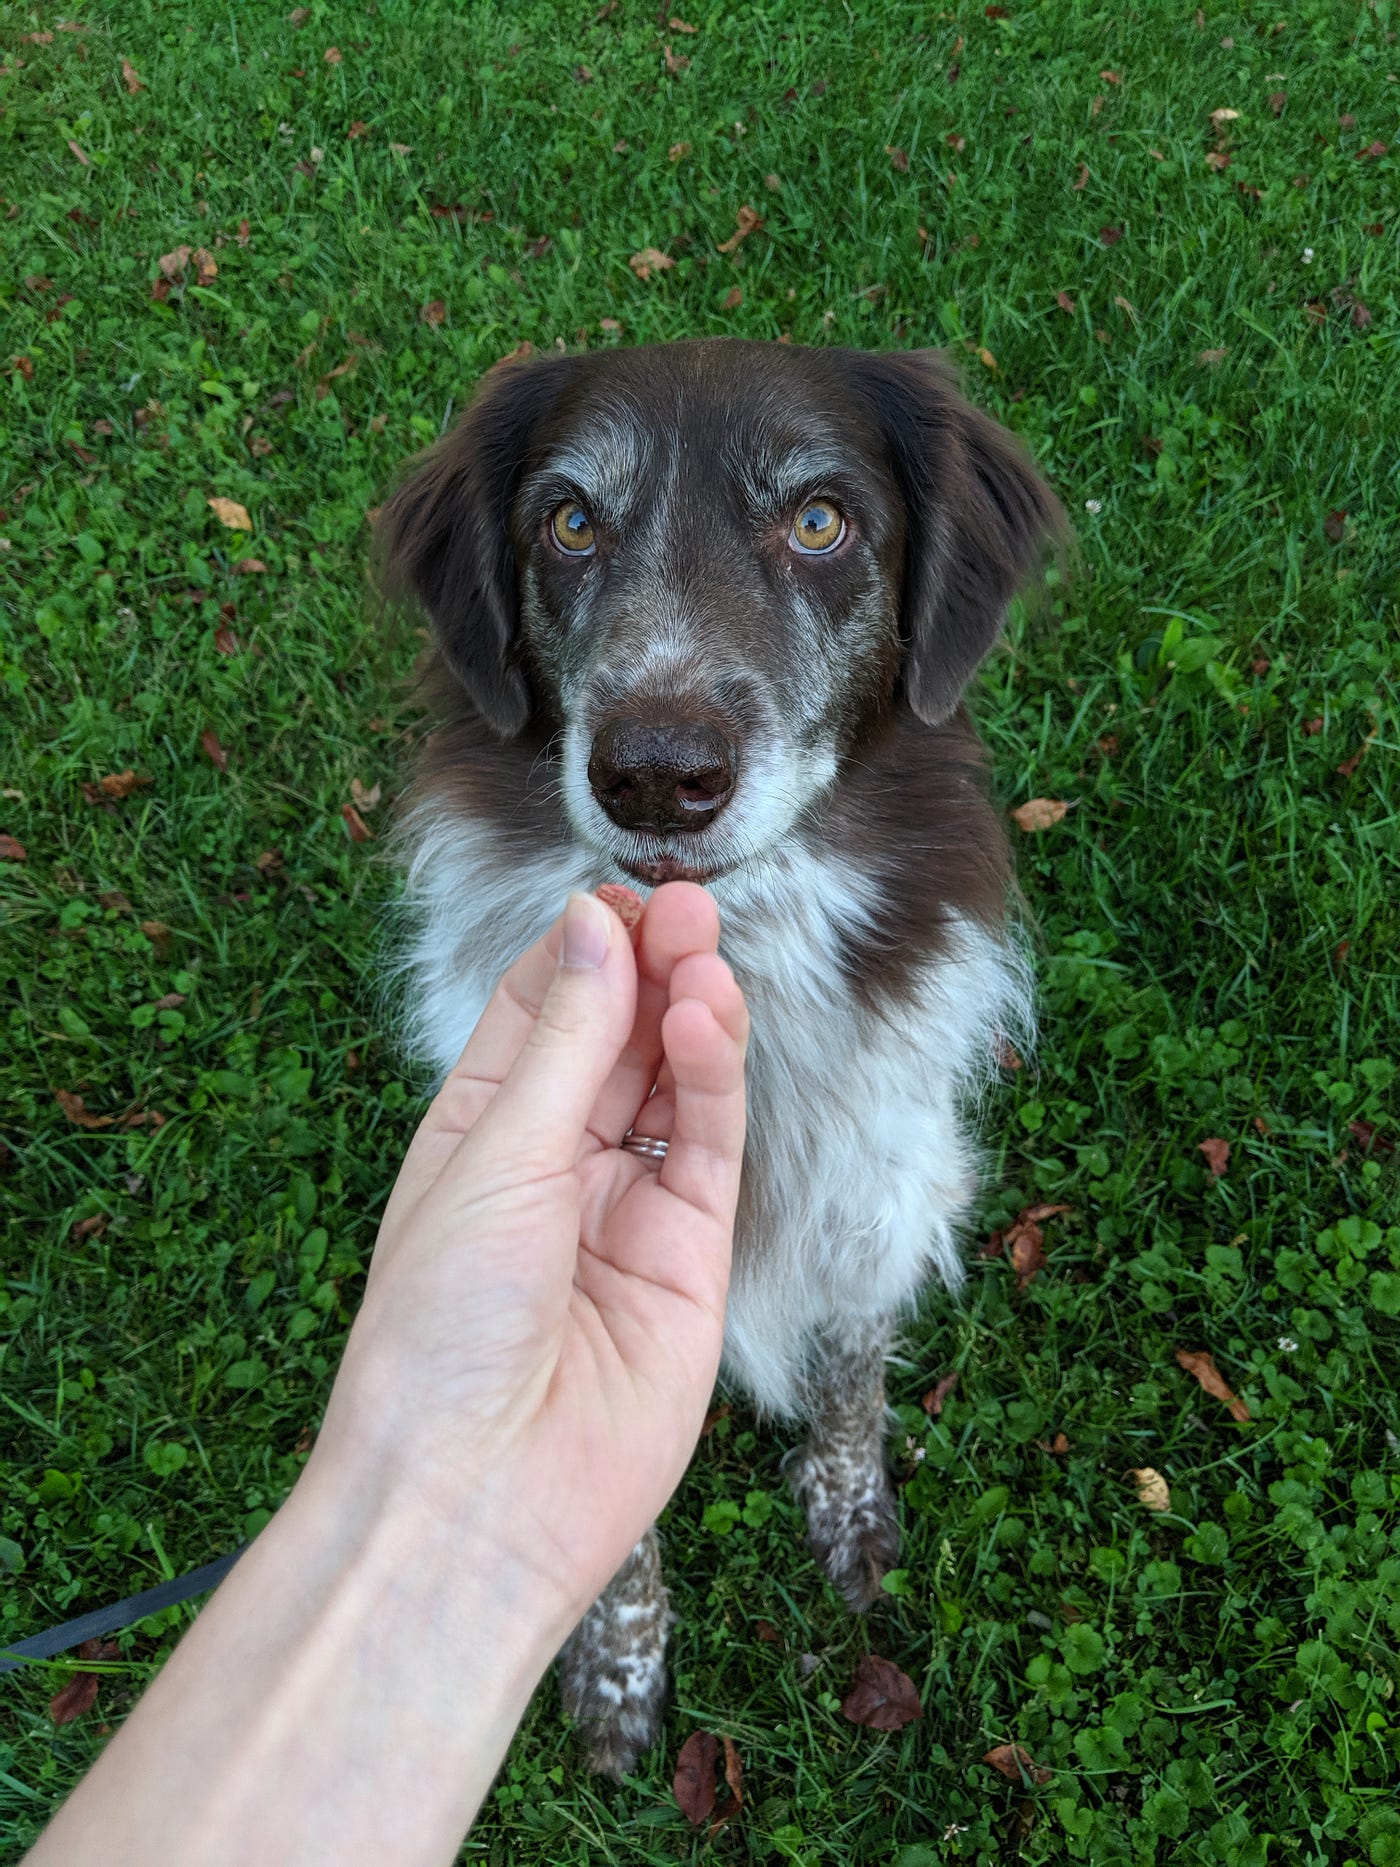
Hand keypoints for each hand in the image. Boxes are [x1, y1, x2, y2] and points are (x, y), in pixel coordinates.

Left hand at [314, 881, 748, 1618]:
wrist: (476, 1496)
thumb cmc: (441, 1331)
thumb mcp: (495, 1160)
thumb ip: (562, 1041)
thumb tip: (589, 920)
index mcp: (481, 1131)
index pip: (540, 1010)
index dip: (582, 949)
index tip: (620, 895)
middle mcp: (557, 1162)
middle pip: (616, 1038)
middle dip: (648, 968)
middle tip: (685, 905)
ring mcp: (629, 1206)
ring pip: (675, 1082)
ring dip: (690, 1010)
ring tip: (701, 949)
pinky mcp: (693, 1253)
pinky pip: (710, 1145)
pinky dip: (716, 1078)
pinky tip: (708, 1021)